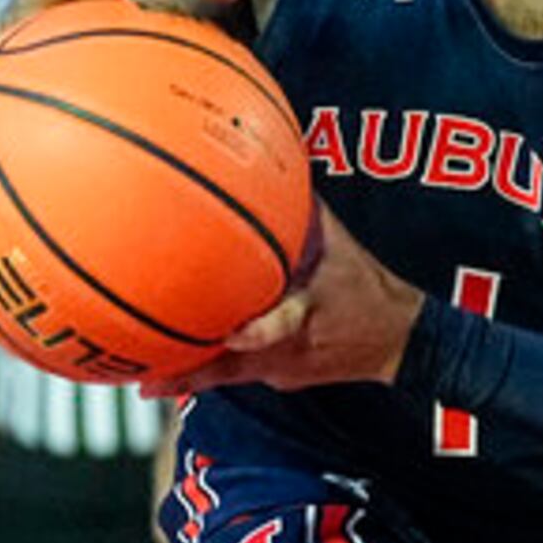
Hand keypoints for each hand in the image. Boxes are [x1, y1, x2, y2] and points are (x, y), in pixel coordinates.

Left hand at [149, 212, 423, 395]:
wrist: (397, 339)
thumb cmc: (362, 282)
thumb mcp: (340, 244)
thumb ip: (304, 209)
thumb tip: (272, 157)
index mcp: (307, 311)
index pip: (285, 324)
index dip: (260, 333)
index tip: (232, 335)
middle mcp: (291, 348)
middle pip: (236, 365)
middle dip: (192, 372)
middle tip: (148, 379)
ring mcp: (284, 369)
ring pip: (229, 375)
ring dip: (187, 379)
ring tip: (146, 384)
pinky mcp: (281, 380)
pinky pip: (239, 372)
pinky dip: (206, 369)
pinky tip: (167, 373)